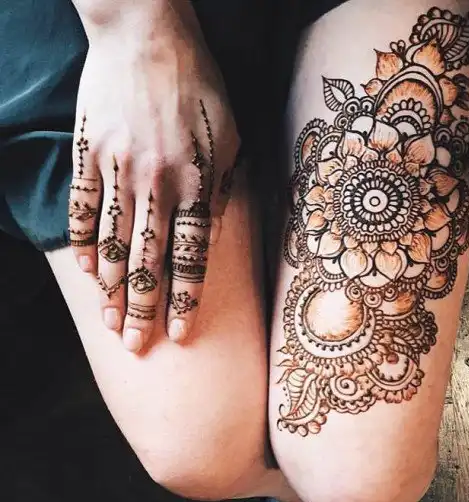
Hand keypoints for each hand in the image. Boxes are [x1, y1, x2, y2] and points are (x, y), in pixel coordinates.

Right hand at [68, 2, 239, 351]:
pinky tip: (86, 271)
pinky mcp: (88, 152)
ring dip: (111, 288)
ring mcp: (117, 168)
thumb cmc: (201, 88)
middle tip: (136, 347)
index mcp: (196, 182)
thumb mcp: (230, 139)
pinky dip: (83, 241)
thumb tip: (211, 238)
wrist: (148, 32)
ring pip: (112, 242)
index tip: (180, 334)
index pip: (192, 258)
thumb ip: (222, 192)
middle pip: (148, 261)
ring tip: (110, 323)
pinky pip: (83, 206)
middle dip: (143, 309)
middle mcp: (156, 183)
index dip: (186, 299)